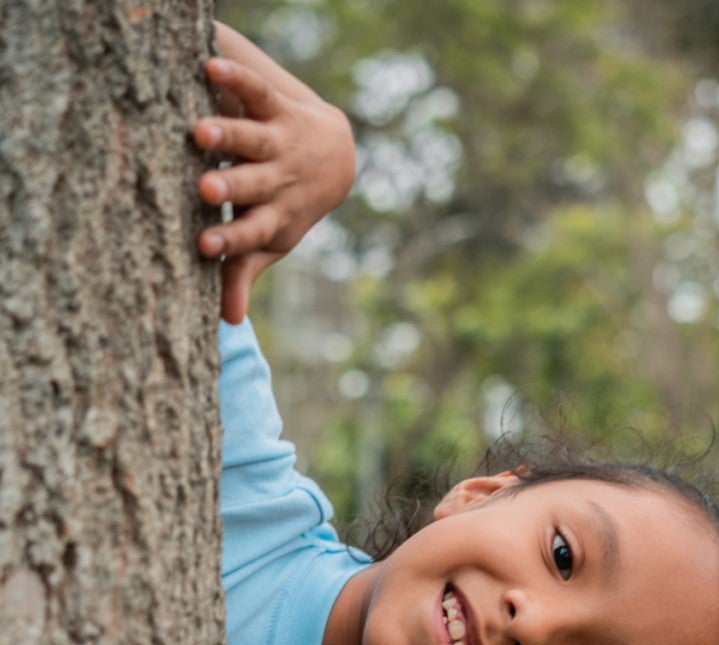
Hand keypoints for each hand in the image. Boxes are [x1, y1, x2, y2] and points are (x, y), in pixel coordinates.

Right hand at [193, 53, 355, 323]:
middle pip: (255, 186)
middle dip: (233, 188)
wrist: (335, 155)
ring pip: (254, 139)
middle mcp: (281, 181)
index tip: (203, 246)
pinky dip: (238, 79)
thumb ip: (244, 271)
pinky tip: (211, 67)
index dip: (231, 240)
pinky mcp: (279, 107)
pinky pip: (258, 91)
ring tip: (200, 132)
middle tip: (206, 189)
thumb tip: (227, 321)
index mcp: (275, 217)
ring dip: (230, 137)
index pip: (252, 232)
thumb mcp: (270, 238)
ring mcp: (282, 143)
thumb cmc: (288, 205)